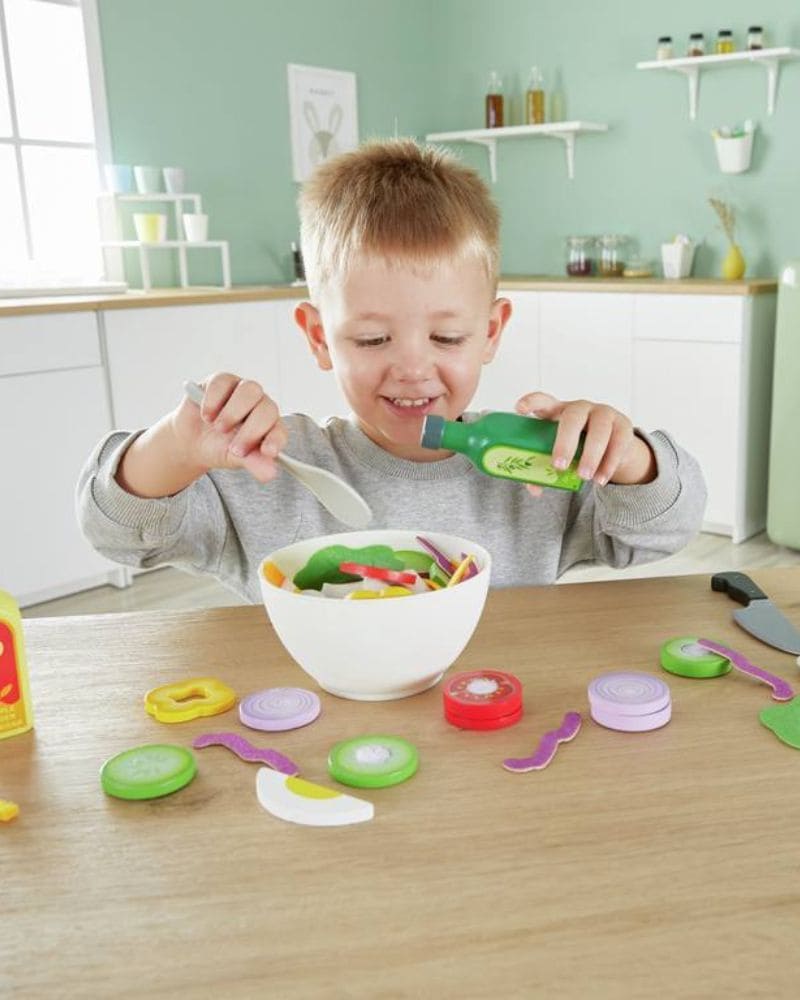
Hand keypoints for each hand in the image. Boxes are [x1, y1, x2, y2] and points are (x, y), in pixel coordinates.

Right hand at [174, 372, 287, 483]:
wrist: (192, 440)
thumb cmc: (220, 447)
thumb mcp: (235, 459)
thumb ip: (254, 463)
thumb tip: (271, 474)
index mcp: (269, 426)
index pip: (280, 430)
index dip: (276, 439)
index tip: (267, 452)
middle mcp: (260, 405)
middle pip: (267, 409)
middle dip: (251, 431)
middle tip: (233, 448)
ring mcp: (242, 390)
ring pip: (250, 389)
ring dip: (233, 412)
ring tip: (218, 428)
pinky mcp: (222, 381)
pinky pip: (223, 382)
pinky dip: (213, 400)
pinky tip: (206, 415)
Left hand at [515, 391, 655, 497]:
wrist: (613, 448)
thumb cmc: (578, 447)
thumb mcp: (561, 454)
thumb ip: (545, 469)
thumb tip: (535, 489)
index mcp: (558, 412)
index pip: (543, 401)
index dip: (531, 402)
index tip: (519, 409)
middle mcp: (581, 408)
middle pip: (573, 417)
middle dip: (565, 441)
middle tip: (559, 465)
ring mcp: (604, 414)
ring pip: (600, 430)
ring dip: (591, 455)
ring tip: (584, 477)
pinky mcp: (623, 426)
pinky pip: (618, 442)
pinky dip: (609, 463)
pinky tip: (600, 478)